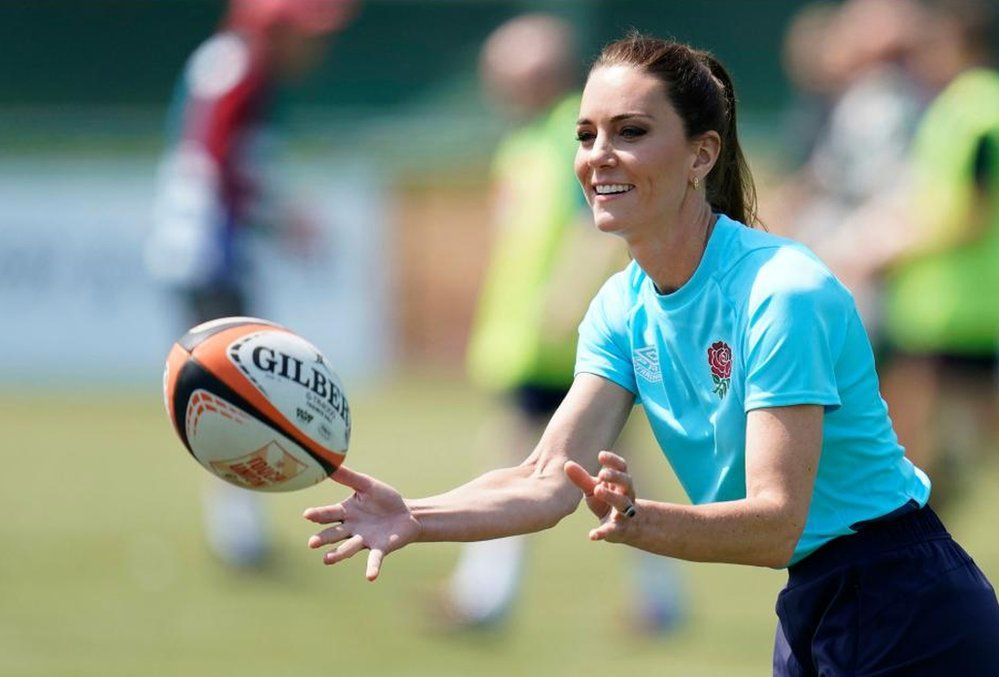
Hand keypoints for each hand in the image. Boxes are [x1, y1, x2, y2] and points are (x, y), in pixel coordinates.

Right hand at [303, 466, 420, 580]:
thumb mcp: (367, 485)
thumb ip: (349, 477)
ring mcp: (364, 540)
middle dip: (323, 538)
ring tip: (327, 560)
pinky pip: (374, 559)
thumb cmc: (384, 499)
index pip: (329, 514)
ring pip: (349, 547)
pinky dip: (372, 568)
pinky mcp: (379, 548)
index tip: (307, 514)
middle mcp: (351, 529)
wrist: (407, 514)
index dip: (318, 514)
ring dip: (339, 554)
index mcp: (346, 512)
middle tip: (312, 543)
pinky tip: (370, 577)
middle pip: (334, 534)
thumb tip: (329, 463)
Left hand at [564, 450, 636, 543]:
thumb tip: (567, 464)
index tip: (600, 456)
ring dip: (611, 496)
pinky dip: (603, 533)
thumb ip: (582, 478)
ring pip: (623, 504)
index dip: (613, 461)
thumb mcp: (594, 488)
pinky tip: (592, 535)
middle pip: (626, 482)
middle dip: (615, 477)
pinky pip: (612, 530)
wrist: (624, 527)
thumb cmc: (607, 501)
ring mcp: (624, 513)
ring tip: (597, 490)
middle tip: (601, 474)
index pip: (622, 467)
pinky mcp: (618, 530)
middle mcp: (626, 495)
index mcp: (620, 482)